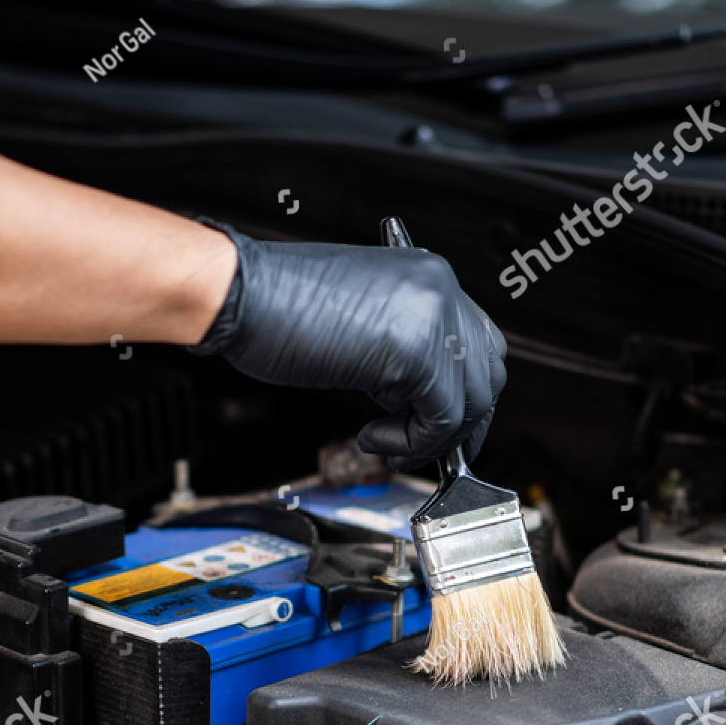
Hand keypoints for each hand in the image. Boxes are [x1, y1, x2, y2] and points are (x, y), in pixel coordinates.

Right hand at [193, 224, 506, 469]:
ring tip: (387, 443)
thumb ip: (401, 351)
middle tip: (423, 448)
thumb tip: (419, 401)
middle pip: (487, 373)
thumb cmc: (275, 307)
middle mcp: (439, 289)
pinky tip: (373, 438)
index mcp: (427, 276)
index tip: (438, 426)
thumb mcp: (359, 324)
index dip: (462, 392)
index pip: (478, 343)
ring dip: (432, 438)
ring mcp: (433, 317)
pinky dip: (413, 443)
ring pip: (470, 401)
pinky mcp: (416, 351)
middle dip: (460, 422)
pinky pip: (442, 418)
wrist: (237, 294)